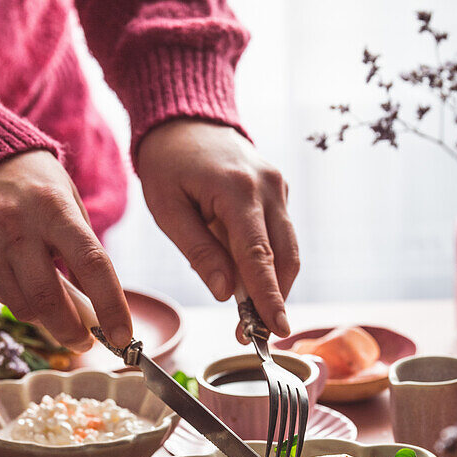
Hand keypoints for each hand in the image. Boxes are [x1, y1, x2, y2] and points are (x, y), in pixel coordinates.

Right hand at [0, 151, 131, 349]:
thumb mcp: (67, 200)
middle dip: (72, 331)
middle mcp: (18, 228)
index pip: (91, 264)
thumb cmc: (32, 183)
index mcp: (54, 208)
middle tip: (86, 341)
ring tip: (57, 314)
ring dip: (46, 320)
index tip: (123, 336)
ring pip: (22, 306)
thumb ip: (82, 247)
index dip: (111, 306)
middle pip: (49, 298)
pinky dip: (20, 303)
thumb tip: (98, 302)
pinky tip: (26, 289)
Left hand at [138, 121, 298, 337]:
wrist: (185, 121)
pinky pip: (280, 236)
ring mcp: (279, 187)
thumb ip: (199, 251)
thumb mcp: (168, 210)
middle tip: (250, 334)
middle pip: (283, 258)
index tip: (275, 329)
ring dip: (274, 286)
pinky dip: (269, 263)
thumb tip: (226, 292)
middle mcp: (268, 188)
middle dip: (272, 300)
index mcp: (238, 191)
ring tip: (249, 316)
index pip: (258, 255)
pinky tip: (246, 279)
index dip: (268, 297)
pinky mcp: (280, 192)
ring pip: (288, 250)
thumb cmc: (169, 166)